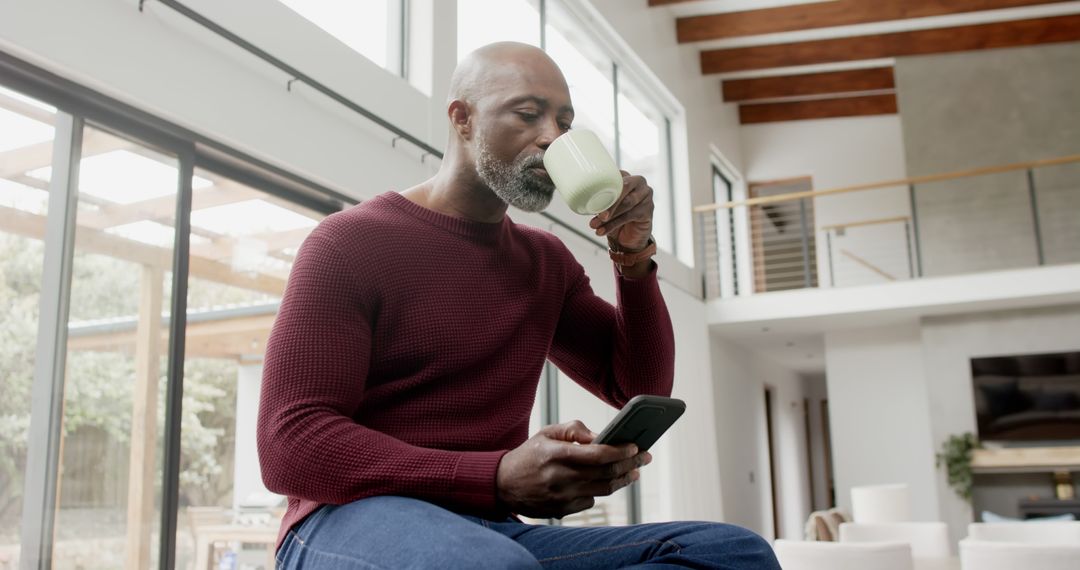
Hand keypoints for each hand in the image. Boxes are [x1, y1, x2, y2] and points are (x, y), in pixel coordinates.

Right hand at [495, 420, 651, 518]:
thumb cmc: (528, 455)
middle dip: (629, 463)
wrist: (503, 484)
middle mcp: (559, 478)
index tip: (634, 446)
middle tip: (644, 457)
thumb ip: (574, 430)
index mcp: (556, 455)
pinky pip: (591, 501)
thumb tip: (601, 436)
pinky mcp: (562, 511)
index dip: (619, 451)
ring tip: (633, 470)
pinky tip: (605, 481)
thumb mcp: (546, 433)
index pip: (596, 455)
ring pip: (603, 490)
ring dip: (622, 479)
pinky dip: (600, 490)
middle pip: (605, 473)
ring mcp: (562, 497)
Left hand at [589, 170, 653, 252]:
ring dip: (609, 216)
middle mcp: (638, 182)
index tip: (588, 193)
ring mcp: (646, 196)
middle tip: (597, 214)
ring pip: (627, 203)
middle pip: (624, 187)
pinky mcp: (648, 211)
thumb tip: (574, 196)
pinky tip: (602, 231)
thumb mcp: (603, 205)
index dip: (602, 184)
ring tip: (594, 225)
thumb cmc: (614, 216)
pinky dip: (613, 225)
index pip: (615, 176)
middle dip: (609, 201)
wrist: (629, 236)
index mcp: (626, 176)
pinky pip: (629, 216)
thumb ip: (595, 198)